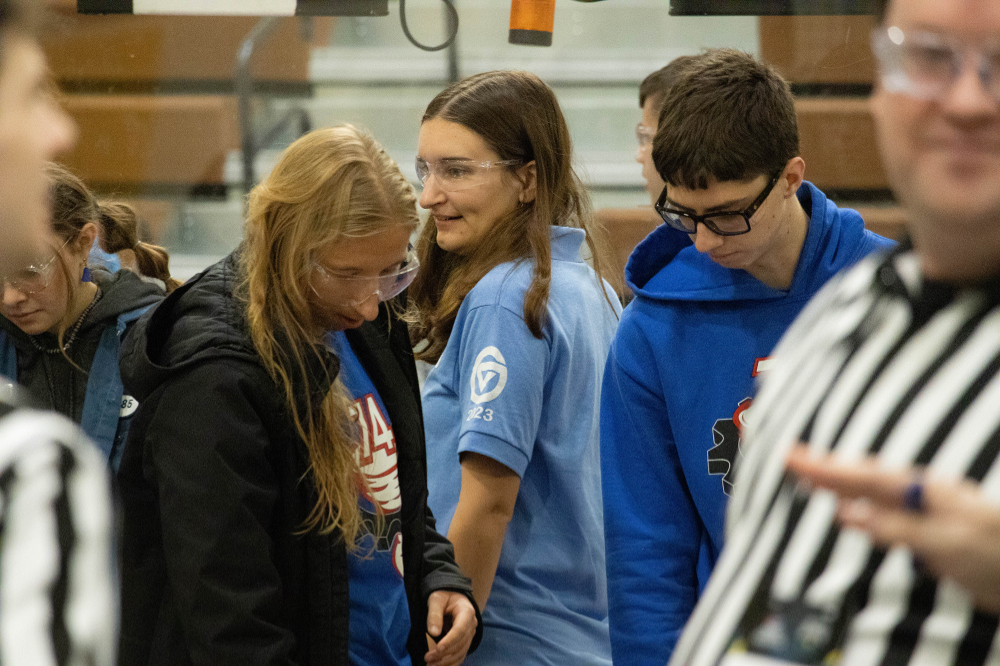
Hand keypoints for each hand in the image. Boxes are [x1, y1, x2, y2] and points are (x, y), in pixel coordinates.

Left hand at [425, 590, 476, 665]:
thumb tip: (433, 632)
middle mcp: (471, 625)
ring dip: (446, 661)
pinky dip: (451, 662)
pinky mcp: (465, 641)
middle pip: (460, 644)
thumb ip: (434, 614)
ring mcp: (470, 634)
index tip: (437, 649)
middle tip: (427, 658)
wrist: (451, 596)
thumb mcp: (436, 599)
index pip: (460, 630)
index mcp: (467, 612)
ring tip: (430, 665)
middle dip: (444, 653)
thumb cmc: (443, 596)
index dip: (449, 641)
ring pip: (461, 652)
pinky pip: (460, 655)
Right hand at [786, 447, 999, 612]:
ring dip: (837, 482)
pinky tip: (848, 507)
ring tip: (807, 474)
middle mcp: (921, 496)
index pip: (863, 476)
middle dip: (823, 467)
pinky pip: (880, 510)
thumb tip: (850, 515)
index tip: (791, 459)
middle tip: (788, 458)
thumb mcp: (946, 543)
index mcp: (923, 491)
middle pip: (863, 477)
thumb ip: (897, 528)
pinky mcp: (927, 533)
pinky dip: (856, 503)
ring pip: (870, 491)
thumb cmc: (996, 554)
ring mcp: (924, 512)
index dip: (825, 469)